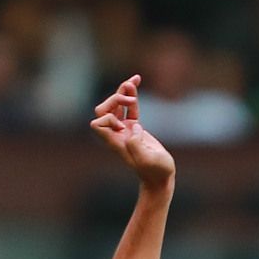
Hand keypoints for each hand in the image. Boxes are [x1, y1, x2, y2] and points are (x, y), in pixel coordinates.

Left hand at [90, 76, 174, 190]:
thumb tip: (134, 127)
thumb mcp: (149, 160)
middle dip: (114, 99)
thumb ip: (137, 145)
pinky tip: (136, 81)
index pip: (98, 123)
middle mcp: (117, 134)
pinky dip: (132, 94)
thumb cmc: (156, 171)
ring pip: (115, 104)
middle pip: (102, 110)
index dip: (109, 118)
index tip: (125, 125)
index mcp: (116, 141)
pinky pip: (128, 107)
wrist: (161, 178)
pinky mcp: (134, 127)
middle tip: (131, 100)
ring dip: (122, 91)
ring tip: (135, 79)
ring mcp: (125, 129)